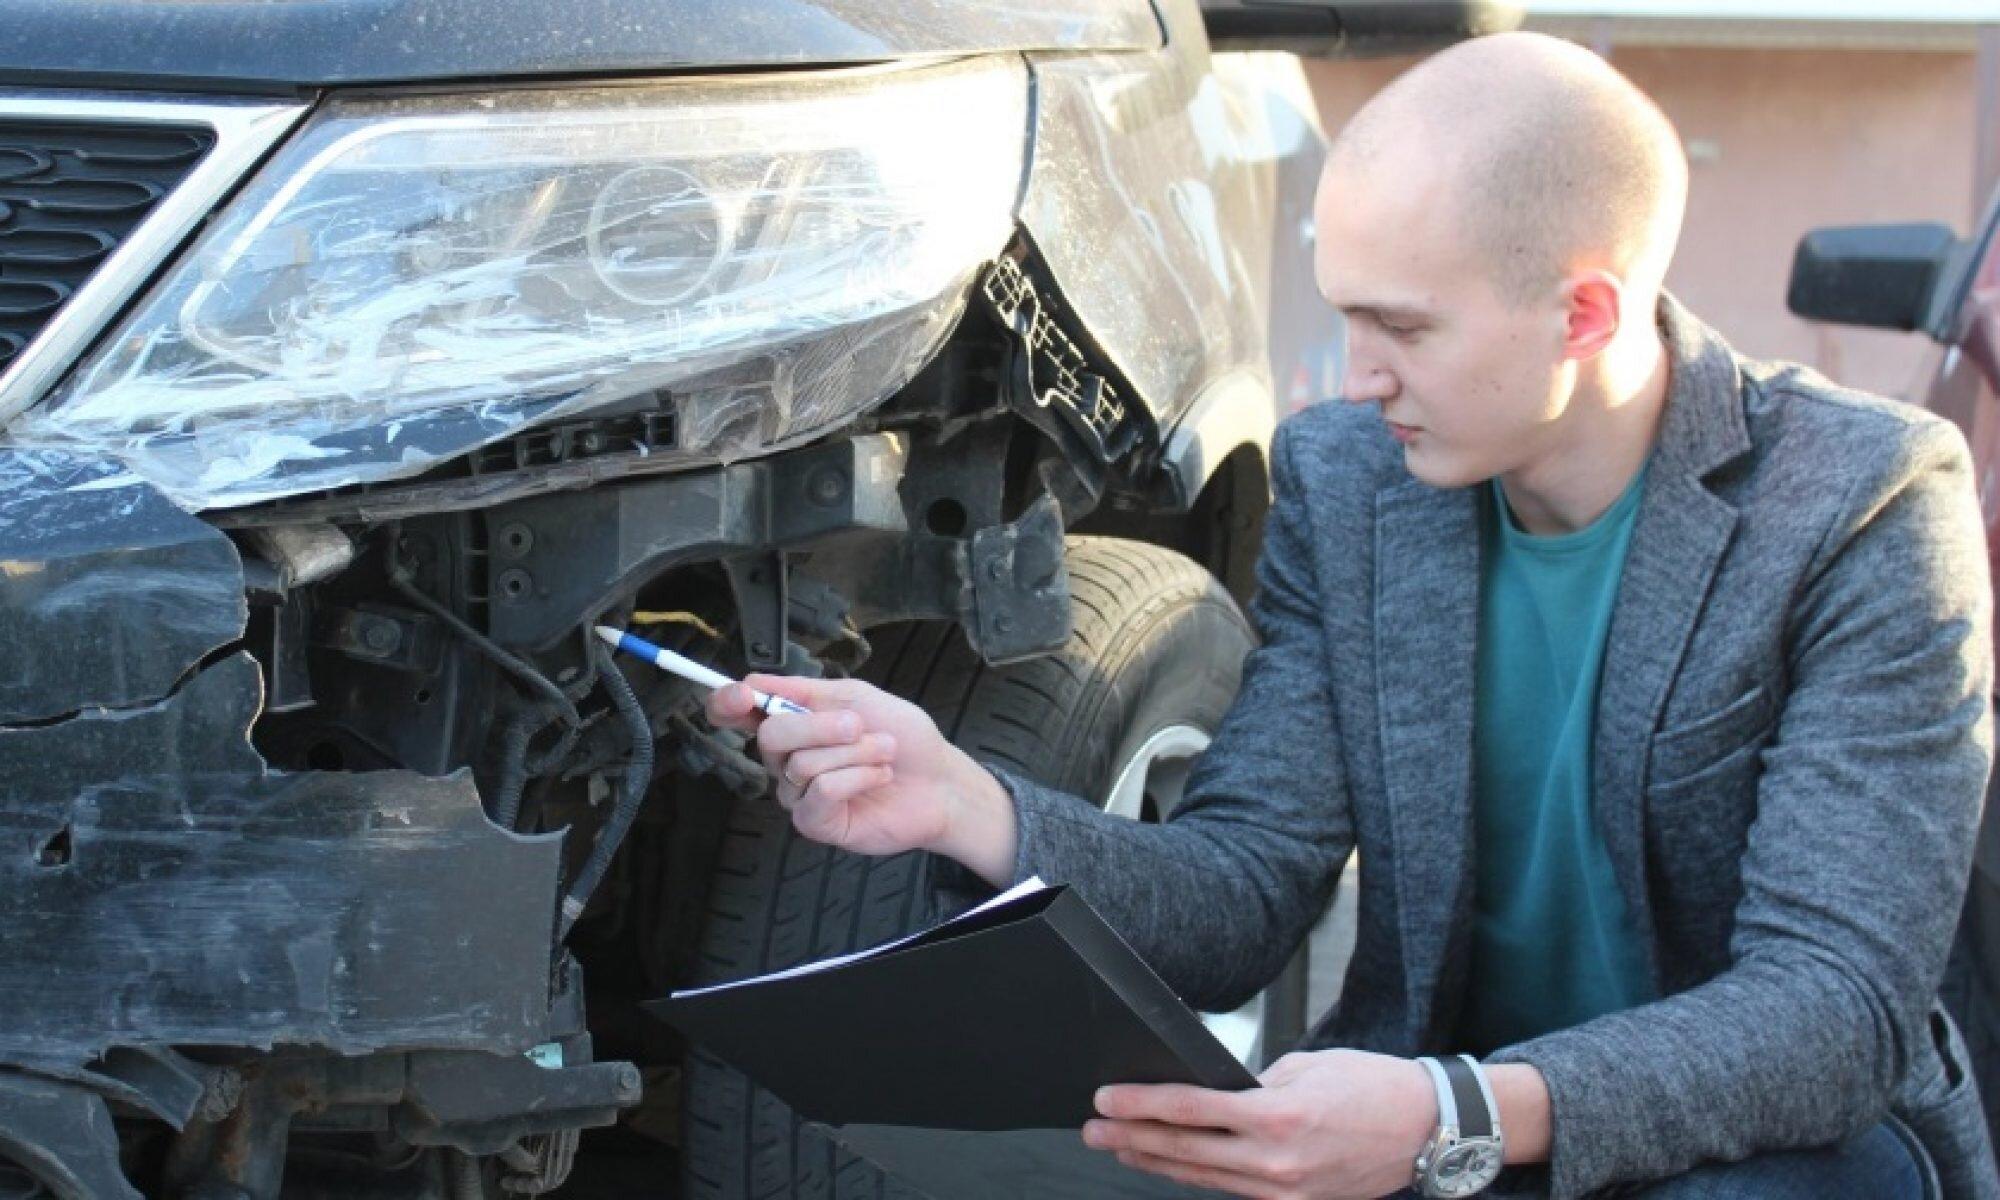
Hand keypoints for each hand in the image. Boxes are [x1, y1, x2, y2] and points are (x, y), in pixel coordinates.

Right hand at [705, 673, 1010, 866]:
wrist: (939, 779)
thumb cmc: (902, 737)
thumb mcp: (856, 697)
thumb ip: (802, 689)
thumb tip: (753, 679)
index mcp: (792, 724)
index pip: (737, 715)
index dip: (727, 704)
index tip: (741, 696)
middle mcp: (786, 761)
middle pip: (771, 736)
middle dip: (820, 726)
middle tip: (858, 724)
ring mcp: (799, 795)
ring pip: (803, 764)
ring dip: (854, 752)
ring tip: (883, 753)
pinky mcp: (817, 823)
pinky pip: (821, 792)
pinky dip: (857, 777)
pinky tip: (879, 776)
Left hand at [1081, 1049, 1437, 1199]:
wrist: (1427, 1128)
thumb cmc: (1372, 1086)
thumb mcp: (1306, 1066)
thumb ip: (1252, 1083)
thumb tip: (1208, 1089)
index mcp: (1279, 1116)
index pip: (1190, 1109)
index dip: (1141, 1105)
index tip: (1105, 1099)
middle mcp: (1277, 1161)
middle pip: (1185, 1151)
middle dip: (1131, 1139)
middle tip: (1093, 1130)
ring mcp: (1284, 1189)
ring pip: (1202, 1177)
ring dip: (1155, 1163)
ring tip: (1119, 1148)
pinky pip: (1231, 1189)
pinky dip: (1197, 1176)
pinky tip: (1171, 1166)